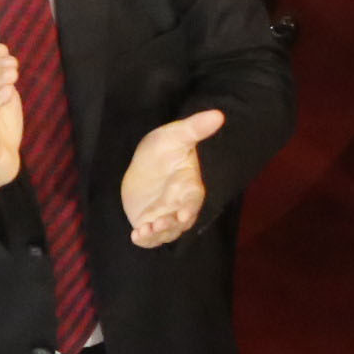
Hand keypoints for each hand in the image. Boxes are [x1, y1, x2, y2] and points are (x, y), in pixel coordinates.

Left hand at [119, 106, 223, 247]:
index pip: (193, 198)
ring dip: (156, 234)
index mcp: (189, 184)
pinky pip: (150, 236)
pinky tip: (135, 236)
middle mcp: (179, 204)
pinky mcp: (149, 221)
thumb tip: (218, 114)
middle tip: (157, 224)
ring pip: (166, 231)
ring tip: (143, 231)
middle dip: (169, 225)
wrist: (145, 162)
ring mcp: (165, 215)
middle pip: (180, 221)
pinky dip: (144, 239)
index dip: (189, 207)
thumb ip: (195, 128)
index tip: (183, 215)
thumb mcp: (176, 135)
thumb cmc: (165, 147)